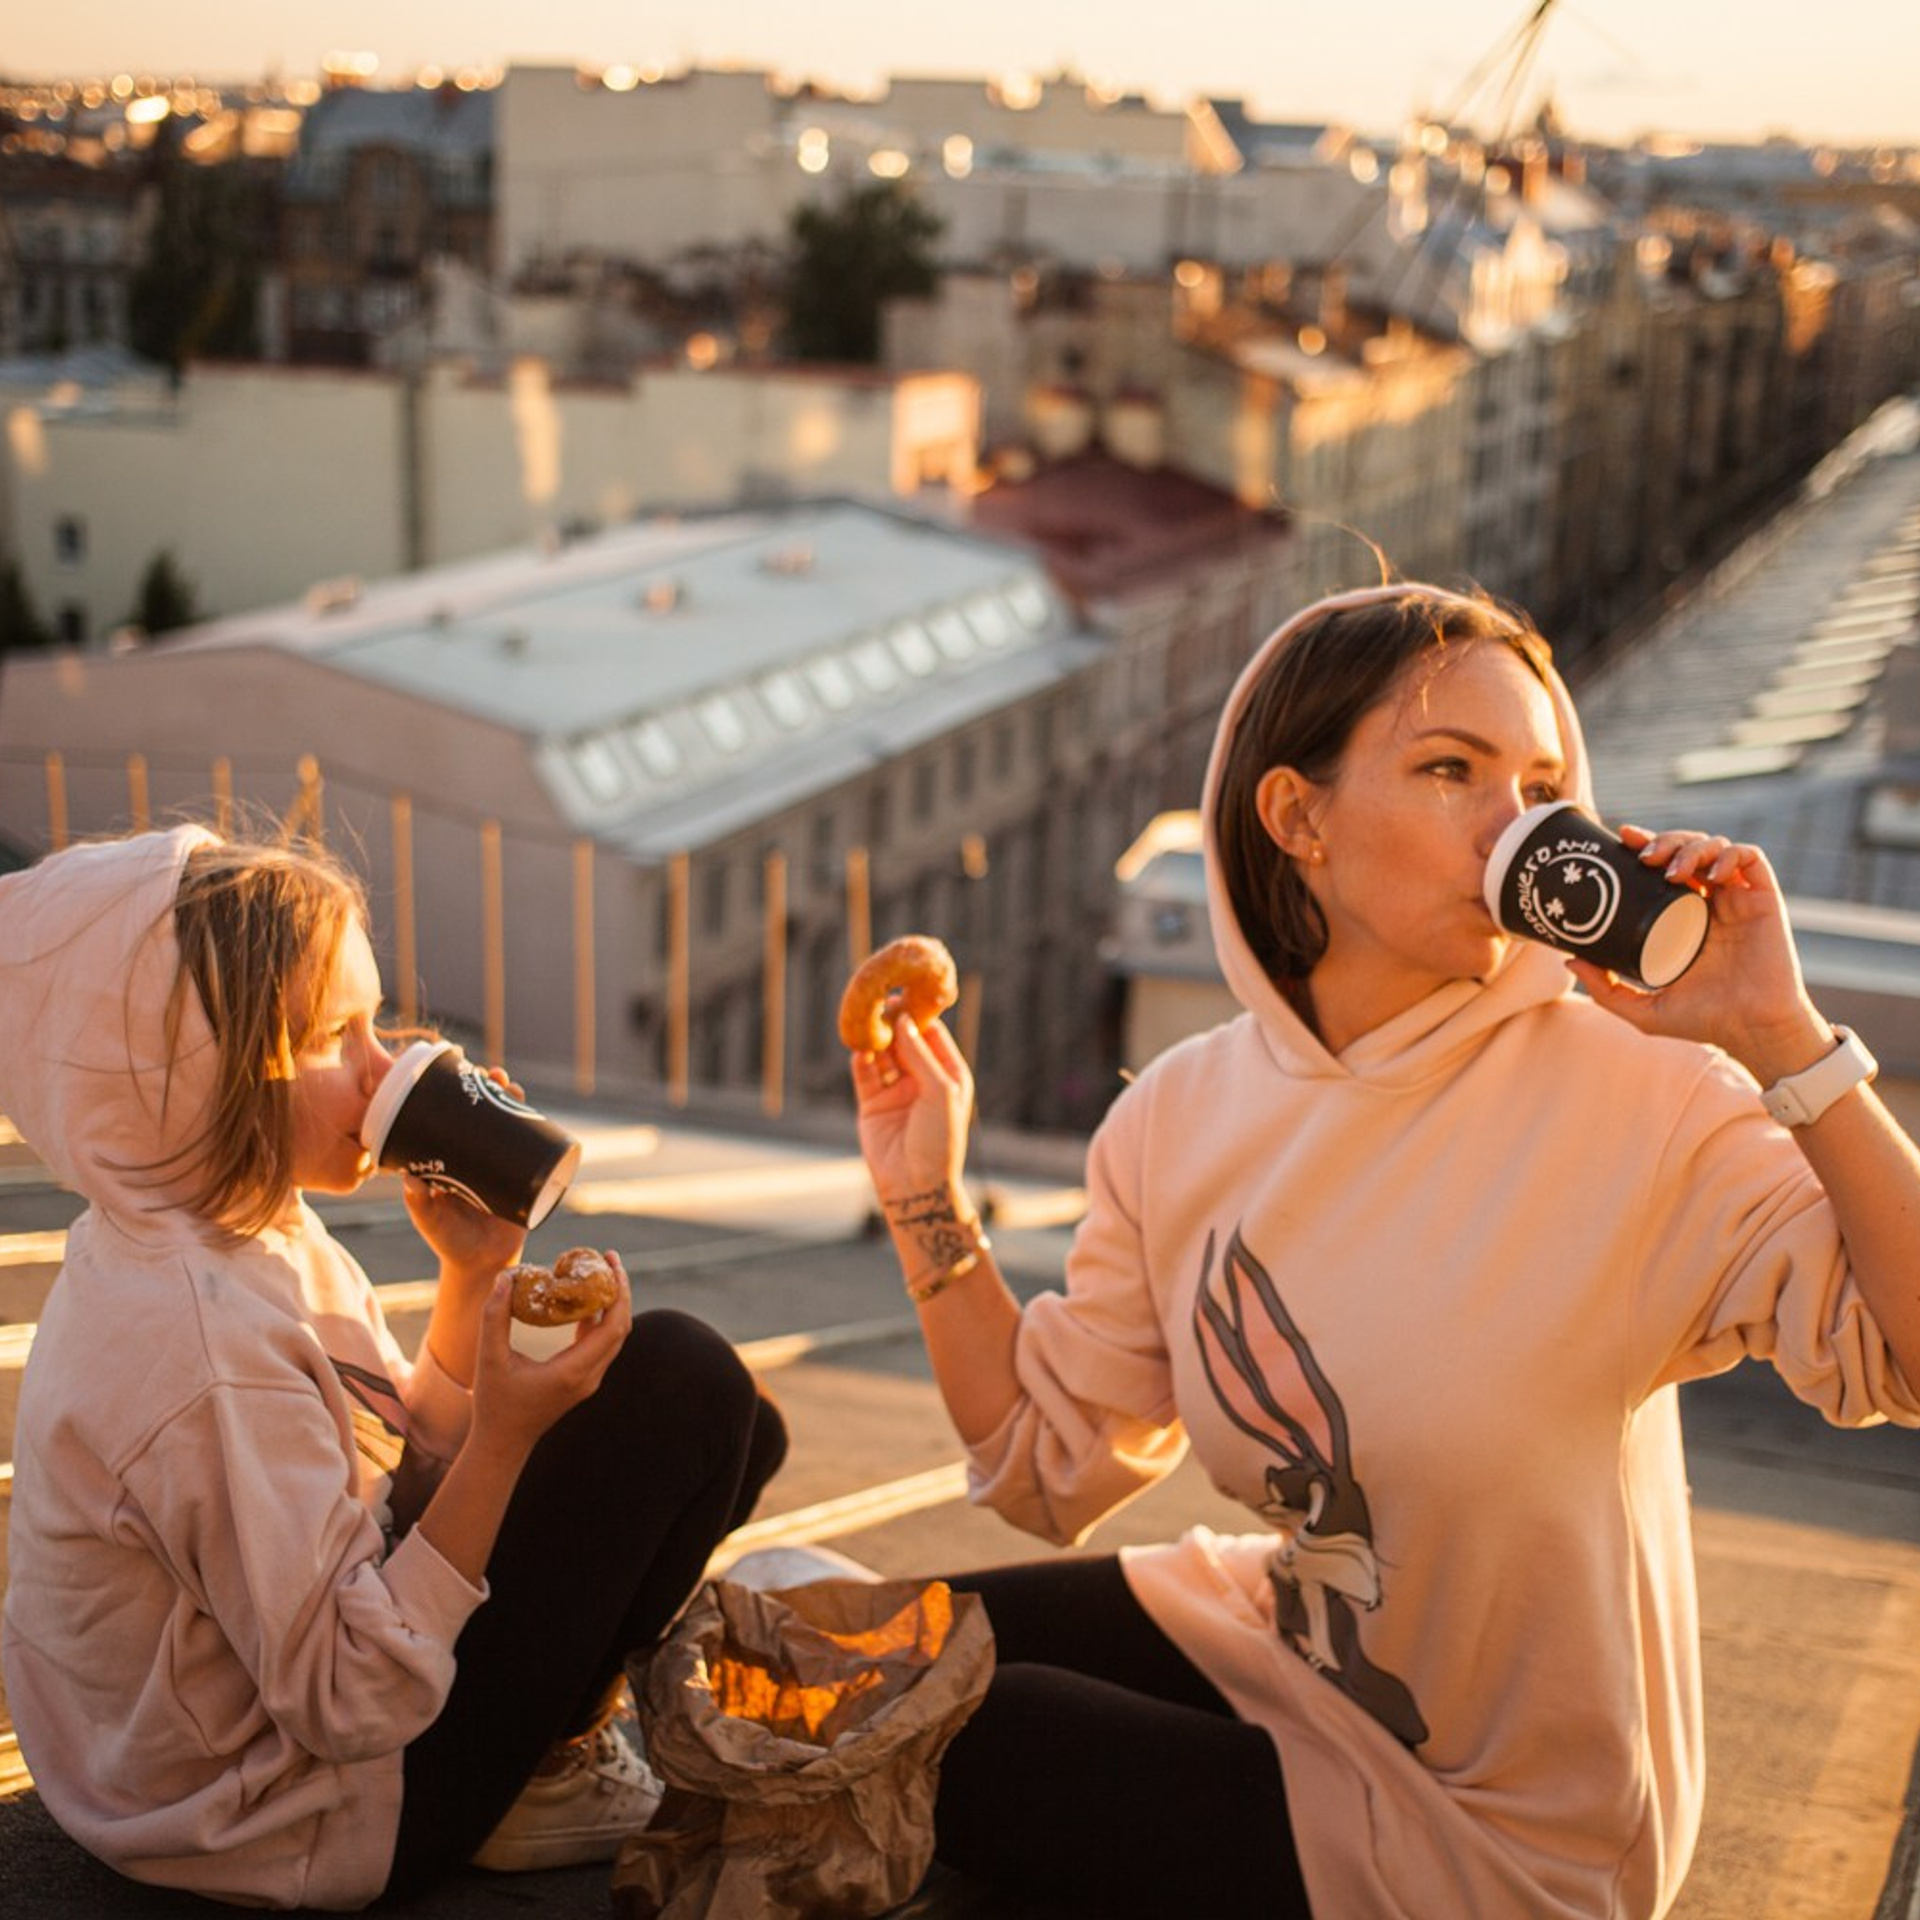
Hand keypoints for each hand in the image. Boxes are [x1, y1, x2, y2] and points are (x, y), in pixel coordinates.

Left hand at [401, 1065, 532, 1276]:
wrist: (483, 1265)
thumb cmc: (450, 1242)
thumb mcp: (432, 1222)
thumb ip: (419, 1205)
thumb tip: (409, 1178)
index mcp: (453, 1158)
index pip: (456, 1117)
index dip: (459, 1094)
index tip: (461, 1074)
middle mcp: (478, 1155)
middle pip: (488, 1113)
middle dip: (492, 1089)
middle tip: (494, 1075)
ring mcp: (503, 1164)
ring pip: (512, 1124)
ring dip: (515, 1102)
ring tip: (513, 1088)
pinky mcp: (526, 1178)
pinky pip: (534, 1150)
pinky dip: (540, 1132)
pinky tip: (543, 1117)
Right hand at [469, 1251, 631, 1456]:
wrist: (502, 1444)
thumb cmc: (495, 1404)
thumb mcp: (489, 1359)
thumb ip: (495, 1318)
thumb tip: (504, 1278)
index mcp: (574, 1371)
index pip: (614, 1324)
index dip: (619, 1289)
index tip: (610, 1259)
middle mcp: (589, 1376)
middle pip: (621, 1326)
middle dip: (619, 1290)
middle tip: (607, 1258)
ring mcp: (588, 1381)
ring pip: (613, 1337)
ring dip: (610, 1305)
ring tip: (597, 1274)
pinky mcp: (581, 1382)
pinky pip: (599, 1346)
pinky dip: (597, 1321)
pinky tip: (582, 1302)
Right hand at [849, 1015, 973, 1209]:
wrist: (916, 1184)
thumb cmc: (939, 1140)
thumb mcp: (940, 1092)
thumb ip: (921, 1054)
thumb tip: (904, 1020)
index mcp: (947, 1075)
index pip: (931, 1035)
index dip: (918, 1016)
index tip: (904, 995)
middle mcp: (921, 1080)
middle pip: (904, 1041)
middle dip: (892, 1023)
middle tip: (880, 1003)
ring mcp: (896, 1092)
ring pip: (882, 1055)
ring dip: (875, 1039)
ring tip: (867, 1021)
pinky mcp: (872, 1105)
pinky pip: (864, 1075)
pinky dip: (861, 1060)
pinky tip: (859, 1048)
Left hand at [1566, 827, 1830, 1079]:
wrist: (1751, 1031)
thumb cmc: (1704, 1021)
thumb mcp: (1644, 1010)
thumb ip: (1606, 990)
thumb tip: (1569, 959)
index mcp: (1684, 918)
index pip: (1663, 868)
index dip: (1645, 844)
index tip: (1621, 838)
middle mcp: (1711, 904)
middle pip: (1687, 849)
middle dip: (1665, 840)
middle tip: (1643, 856)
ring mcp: (1738, 900)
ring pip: (1716, 847)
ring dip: (1692, 846)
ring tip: (1672, 870)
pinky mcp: (1765, 901)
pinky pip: (1751, 859)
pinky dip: (1730, 854)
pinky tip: (1711, 873)